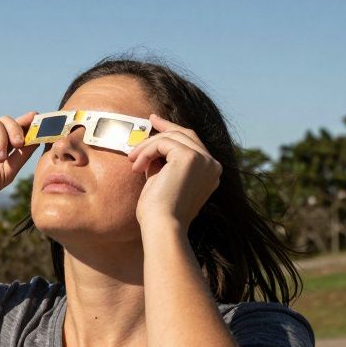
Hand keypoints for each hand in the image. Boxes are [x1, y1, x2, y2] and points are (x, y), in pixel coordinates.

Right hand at [0, 112, 38, 214]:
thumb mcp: (8, 171)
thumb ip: (22, 154)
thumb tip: (39, 136)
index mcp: (2, 148)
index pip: (18, 131)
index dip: (30, 124)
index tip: (41, 120)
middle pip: (9, 121)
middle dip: (18, 129)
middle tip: (19, 144)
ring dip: (2, 140)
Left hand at [129, 114, 220, 230]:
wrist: (163, 226)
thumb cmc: (159, 212)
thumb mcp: (164, 181)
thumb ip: (164, 164)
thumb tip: (153, 146)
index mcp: (209, 173)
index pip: (193, 143)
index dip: (174, 130)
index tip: (156, 122)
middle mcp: (212, 165)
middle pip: (186, 135)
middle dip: (165, 127)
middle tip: (148, 119)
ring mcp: (204, 160)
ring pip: (171, 137)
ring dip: (147, 147)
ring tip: (133, 162)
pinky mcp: (190, 158)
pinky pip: (163, 142)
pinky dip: (146, 151)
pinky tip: (137, 167)